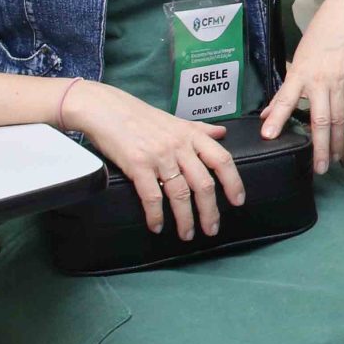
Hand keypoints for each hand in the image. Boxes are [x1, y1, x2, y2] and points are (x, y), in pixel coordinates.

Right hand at [64, 79, 241, 239]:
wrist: (106, 109)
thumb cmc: (140, 116)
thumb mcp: (176, 120)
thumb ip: (200, 129)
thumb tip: (222, 133)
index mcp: (192, 135)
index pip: (222, 160)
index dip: (233, 182)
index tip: (237, 201)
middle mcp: (180, 146)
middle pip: (204, 184)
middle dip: (210, 211)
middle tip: (212, 229)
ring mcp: (159, 156)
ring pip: (180, 194)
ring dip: (185, 219)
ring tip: (187, 234)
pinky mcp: (138, 165)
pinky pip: (152, 196)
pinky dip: (156, 215)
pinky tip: (157, 226)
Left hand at [263, 5, 343, 172]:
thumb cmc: (318, 38)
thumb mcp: (296, 61)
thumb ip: (284, 92)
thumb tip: (267, 116)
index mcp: (300, 74)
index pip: (285, 99)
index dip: (277, 118)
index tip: (269, 136)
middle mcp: (321, 80)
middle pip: (320, 119)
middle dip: (319, 146)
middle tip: (318, 167)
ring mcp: (341, 80)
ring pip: (339, 118)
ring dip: (336, 142)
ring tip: (333, 160)